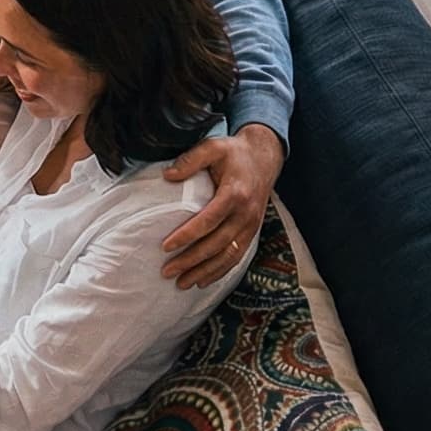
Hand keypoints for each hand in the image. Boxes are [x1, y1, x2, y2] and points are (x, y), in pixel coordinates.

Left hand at [160, 123, 282, 289]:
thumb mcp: (213, 147)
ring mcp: (251, 226)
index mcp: (235, 193)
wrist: (265, 158)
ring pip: (227, 256)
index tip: (166, 246)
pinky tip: (202, 281)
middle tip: (167, 271)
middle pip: (217, 244)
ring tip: (181, 283)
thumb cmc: (235, 153)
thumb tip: (167, 175)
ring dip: (204, 272)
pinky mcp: (252, 232)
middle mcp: (245, 214)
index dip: (187, 235)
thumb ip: (190, 160)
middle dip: (191, 260)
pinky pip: (236, 257)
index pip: (209, 220)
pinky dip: (219, 272)